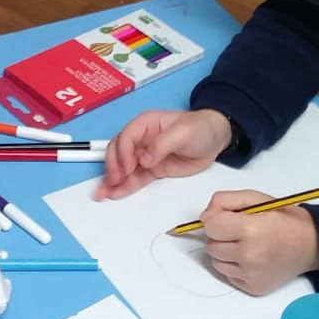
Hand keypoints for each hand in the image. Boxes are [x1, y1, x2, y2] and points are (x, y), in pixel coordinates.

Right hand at [95, 109, 232, 199]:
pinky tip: (115, 194)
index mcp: (145, 124)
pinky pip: (135, 178)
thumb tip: (143, 159)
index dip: (122, 153)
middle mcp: (141, 139)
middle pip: (118, 152)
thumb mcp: (183, 132)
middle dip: (112, 168)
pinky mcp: (152, 170)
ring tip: (102, 194)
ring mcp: (145, 156)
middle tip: (112, 182)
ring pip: (123, 168)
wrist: (216, 139)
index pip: (126, 138)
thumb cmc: (200, 128)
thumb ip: (162, 144)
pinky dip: (125, 187)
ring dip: (112, 180)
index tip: (126, 168)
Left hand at [200, 189, 318, 294]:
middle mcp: (249, 255)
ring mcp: (251, 275)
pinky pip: (228, 276)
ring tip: (246, 245)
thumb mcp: (256, 198)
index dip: (217, 219)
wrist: (312, 244)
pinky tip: (252, 259)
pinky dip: (235, 267)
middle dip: (221, 237)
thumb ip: (224, 201)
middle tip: (240, 232)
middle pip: (211, 246)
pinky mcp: (254, 288)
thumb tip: (204, 218)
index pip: (210, 226)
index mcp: (250, 229)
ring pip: (217, 262)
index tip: (229, 218)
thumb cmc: (284, 219)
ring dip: (225, 253)